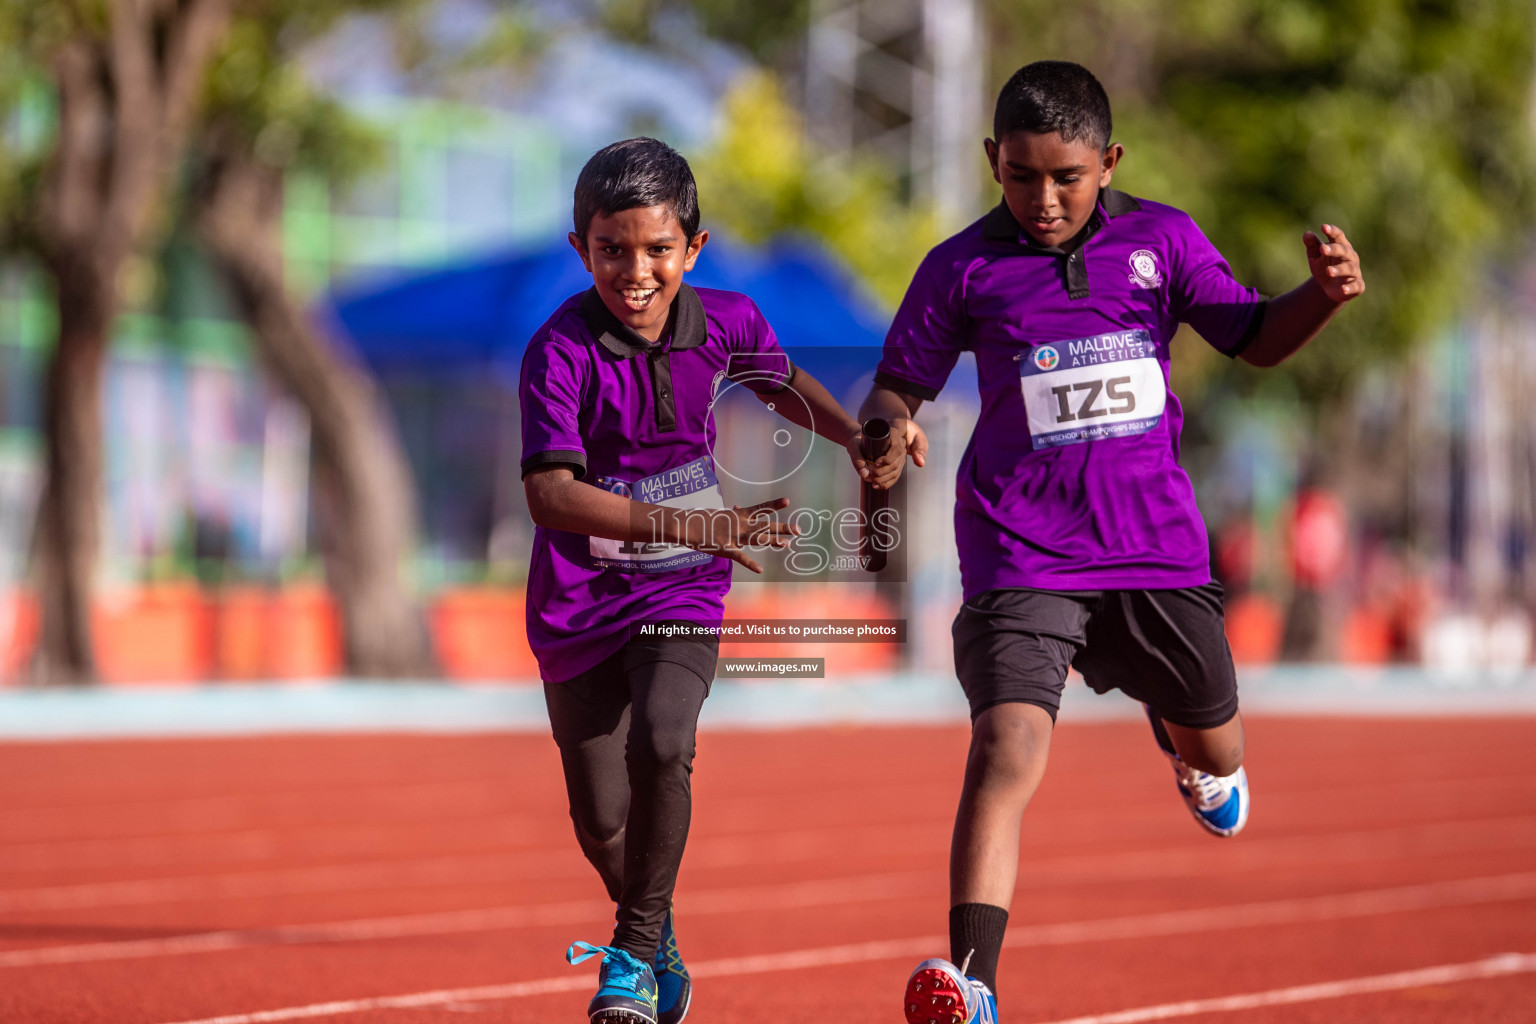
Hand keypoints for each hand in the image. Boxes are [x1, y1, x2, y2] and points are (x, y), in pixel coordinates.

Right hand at [676, 497, 797, 573]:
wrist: (687, 525)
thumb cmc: (704, 519)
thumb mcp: (721, 514)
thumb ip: (734, 514)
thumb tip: (739, 508)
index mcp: (739, 516)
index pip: (760, 508)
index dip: (774, 504)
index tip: (788, 501)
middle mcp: (740, 524)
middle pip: (765, 526)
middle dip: (782, 528)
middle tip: (798, 530)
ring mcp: (734, 536)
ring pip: (757, 539)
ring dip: (773, 542)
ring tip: (787, 545)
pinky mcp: (726, 549)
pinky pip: (740, 557)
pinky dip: (750, 564)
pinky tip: (760, 569)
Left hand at [849, 419, 927, 490]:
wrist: (860, 440)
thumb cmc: (857, 441)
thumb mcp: (853, 446)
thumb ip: (856, 458)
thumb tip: (864, 474)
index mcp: (892, 434)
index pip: (896, 448)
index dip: (887, 458)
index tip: (875, 463)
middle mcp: (900, 444)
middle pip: (896, 463)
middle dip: (882, 472)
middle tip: (869, 474)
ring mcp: (900, 455)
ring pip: (896, 471)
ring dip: (883, 479)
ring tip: (870, 480)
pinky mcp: (897, 464)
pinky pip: (895, 476)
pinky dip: (886, 483)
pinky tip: (876, 486)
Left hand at [1304, 224, 1363, 303]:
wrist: (1330, 288)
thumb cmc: (1324, 267)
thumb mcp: (1316, 257)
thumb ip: (1312, 246)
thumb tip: (1307, 234)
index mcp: (1341, 247)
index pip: (1338, 237)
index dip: (1332, 231)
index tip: (1323, 227)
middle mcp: (1351, 257)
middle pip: (1344, 251)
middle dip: (1334, 250)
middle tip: (1322, 249)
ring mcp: (1355, 271)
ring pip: (1349, 268)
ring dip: (1339, 269)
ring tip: (1328, 271)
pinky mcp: (1358, 285)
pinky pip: (1355, 286)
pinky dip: (1350, 288)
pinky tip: (1343, 289)